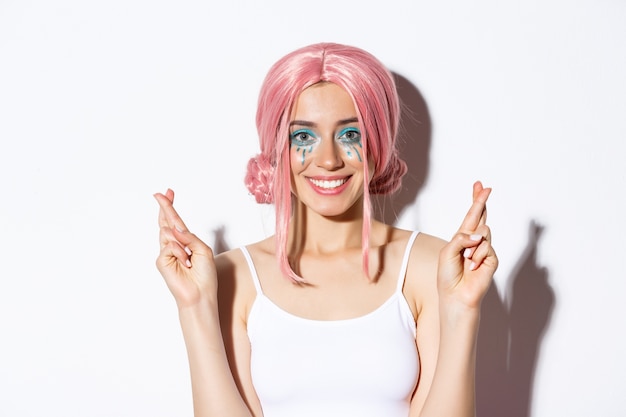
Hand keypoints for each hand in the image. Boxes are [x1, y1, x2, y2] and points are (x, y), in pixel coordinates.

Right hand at [154, 189, 216, 308]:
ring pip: (168, 232)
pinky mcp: (162, 261)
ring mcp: (166, 253)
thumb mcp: (203, 250)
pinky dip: (180, 252)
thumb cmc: (205, 276)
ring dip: (182, 243)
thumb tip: (174, 228)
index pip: (176, 222)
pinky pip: (169, 246)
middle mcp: (174, 245)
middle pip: (166, 222)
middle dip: (165, 207)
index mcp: (186, 242)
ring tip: (189, 259)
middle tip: (161, 193)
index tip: (169, 192)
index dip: (171, 207)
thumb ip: (190, 237)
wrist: (200, 294)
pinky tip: (185, 262)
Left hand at [437, 181, 498, 309]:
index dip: (476, 201)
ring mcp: (484, 249)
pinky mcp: (492, 259)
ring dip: (471, 246)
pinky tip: (473, 267)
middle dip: (482, 201)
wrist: (455, 295)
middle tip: (485, 188)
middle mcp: (474, 241)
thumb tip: (480, 234)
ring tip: (466, 261)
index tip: (479, 185)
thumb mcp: (448, 252)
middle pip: (481, 216)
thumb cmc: (448, 275)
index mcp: (462, 238)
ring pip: (483, 231)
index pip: (471, 216)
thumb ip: (461, 238)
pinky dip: (477, 256)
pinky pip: (486, 246)